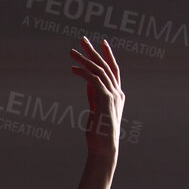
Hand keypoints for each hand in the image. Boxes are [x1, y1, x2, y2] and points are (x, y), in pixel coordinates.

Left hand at [69, 37, 123, 161]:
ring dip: (84, 59)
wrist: (104, 150)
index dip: (107, 55)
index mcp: (117, 95)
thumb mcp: (96, 110)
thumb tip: (88, 83)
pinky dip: (83, 72)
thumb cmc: (98, 135)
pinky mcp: (105, 99)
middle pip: (106, 65)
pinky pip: (93, 80)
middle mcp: (117, 92)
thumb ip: (94, 96)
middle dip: (94, 51)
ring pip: (98, 70)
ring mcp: (112, 95)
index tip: (101, 43)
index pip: (113, 70)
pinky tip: (73, 68)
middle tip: (83, 39)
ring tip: (72, 52)